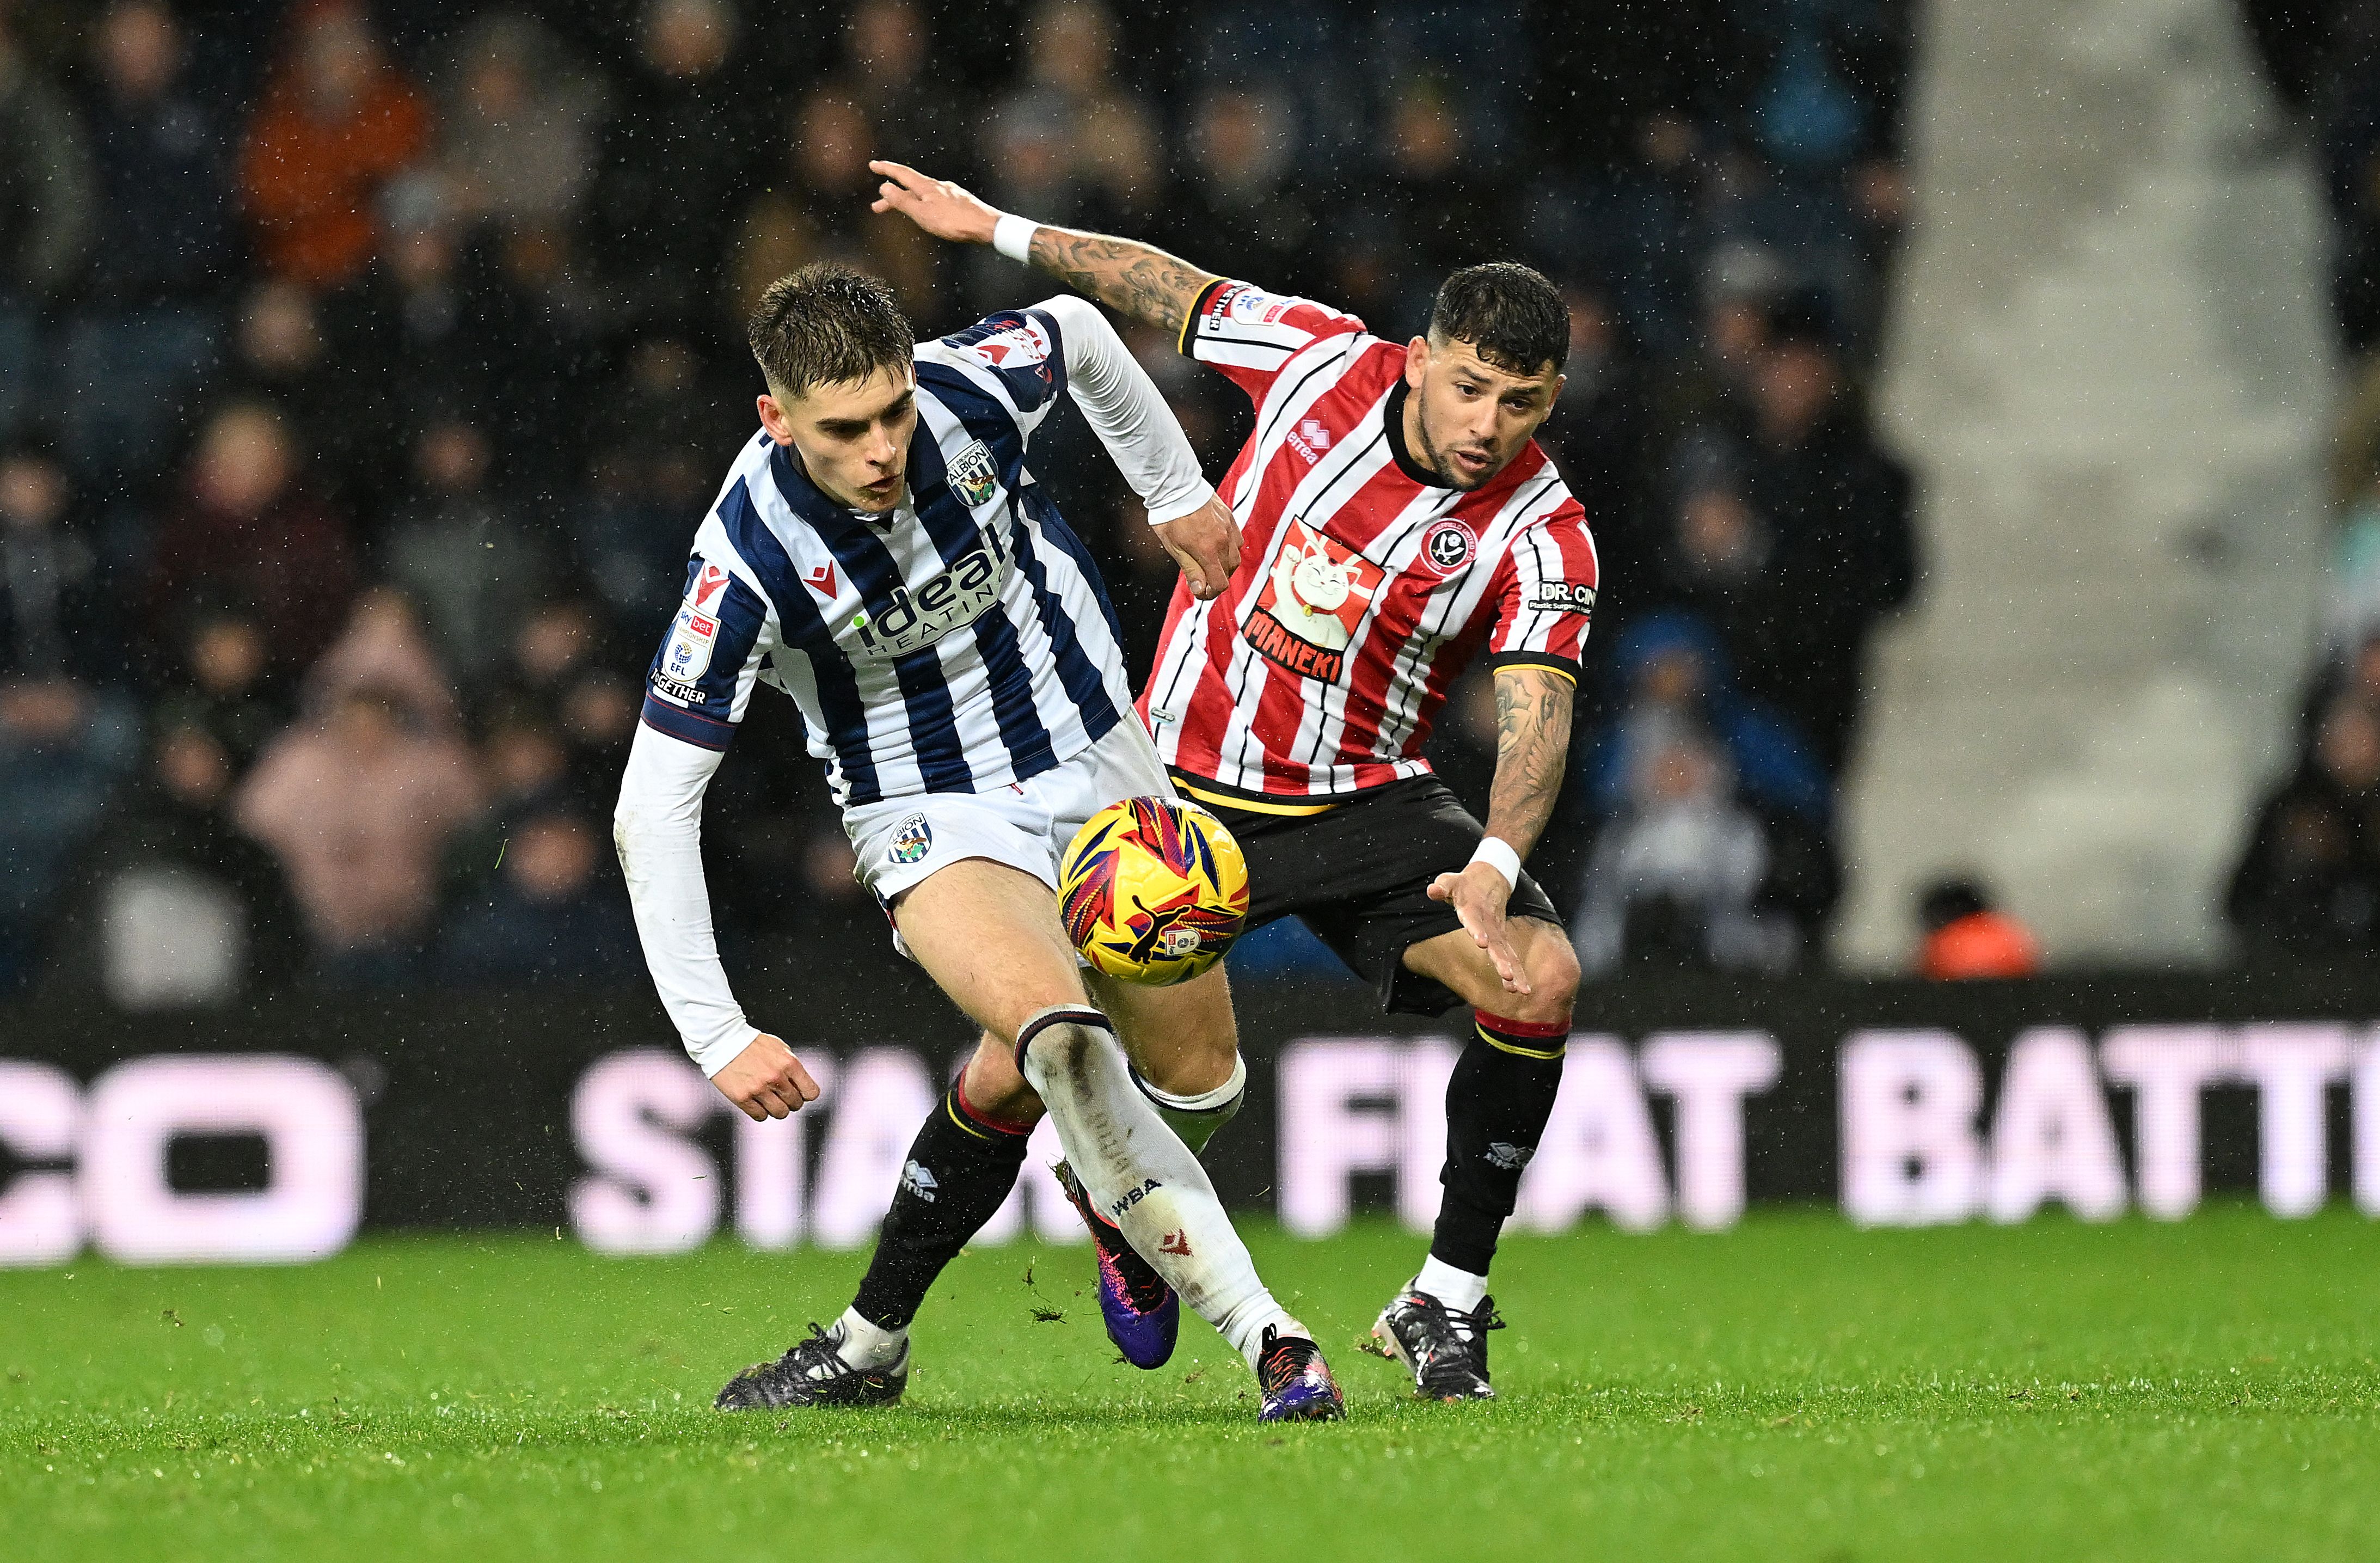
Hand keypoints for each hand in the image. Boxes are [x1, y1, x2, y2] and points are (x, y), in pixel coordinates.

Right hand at [713, 1032, 821, 1121]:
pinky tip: (756, 1102)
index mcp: (789, 1063)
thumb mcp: (780, 1048)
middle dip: (790, 1101)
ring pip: (780, 1113)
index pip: (811, 1092)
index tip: (799, 1092)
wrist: (724, 1040)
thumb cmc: (753, 1044)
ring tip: (769, 1100)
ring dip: (777, 1109)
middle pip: (795, 1104)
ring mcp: (759, 1088)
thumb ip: (792, 1066)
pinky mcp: (742, 1097)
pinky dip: (760, 1112)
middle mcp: (776, 1077)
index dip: (805, 1094)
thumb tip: (801, 1085)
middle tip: (781, 1095)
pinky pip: (760, 1116)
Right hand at [869, 160, 1000, 244]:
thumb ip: (903, 201)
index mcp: (927, 187)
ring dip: (908, 202)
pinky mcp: (958, 201)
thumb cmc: (955, 222)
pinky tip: (927, 211)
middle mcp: (938, 186)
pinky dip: (924, 204)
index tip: (874, 165)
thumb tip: (885, 187)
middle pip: (910, 187)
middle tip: (877, 206)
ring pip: (923, 194)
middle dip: (893, 196)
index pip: (902, 173)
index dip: (886, 169)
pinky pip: (935, 199)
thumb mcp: (923, 213)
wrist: (986, 226)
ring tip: (901, 212)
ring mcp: (949, 193)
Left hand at [1156, 493, 1241, 599]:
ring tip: (1209, 563)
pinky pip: (1237, 541)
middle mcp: (1222, 540)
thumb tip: (1200, 590)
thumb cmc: (1170, 516)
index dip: (1210, 593)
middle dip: (1216, 580)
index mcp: (1208, 550)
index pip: (1220, 583)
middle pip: (1229, 572)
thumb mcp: (1174, 548)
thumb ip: (1190, 570)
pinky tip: (1218, 547)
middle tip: (1202, 579)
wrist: (1175, 487)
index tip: (1201, 592)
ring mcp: (1229, 528)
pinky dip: (1230, 549)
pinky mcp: (1230, 518)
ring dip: (1224, 566)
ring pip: (1235, 557)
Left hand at [1427, 863, 1531, 996]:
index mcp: (1473, 908)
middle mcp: (1488, 923)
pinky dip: (1517, 973)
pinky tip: (1521, 990)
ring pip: (1507, 953)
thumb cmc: (1465, 884)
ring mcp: (1497, 932)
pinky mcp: (1502, 939)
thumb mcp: (1451, 881)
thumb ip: (1442, 887)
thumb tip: (1433, 891)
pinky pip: (1511, 957)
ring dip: (1512, 970)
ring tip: (1517, 989)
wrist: (1491, 878)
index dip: (1477, 930)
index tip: (1482, 943)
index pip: (1474, 920)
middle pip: (1496, 943)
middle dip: (1501, 960)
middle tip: (1507, 975)